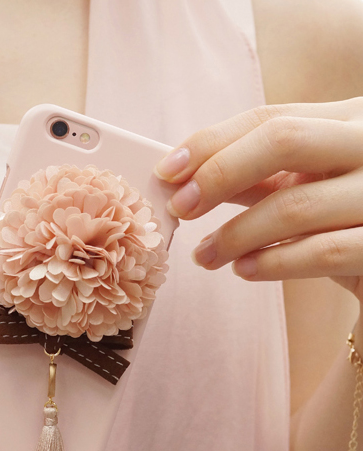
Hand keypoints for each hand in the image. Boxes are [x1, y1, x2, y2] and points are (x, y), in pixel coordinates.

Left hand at [154, 97, 362, 301]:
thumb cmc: (346, 217)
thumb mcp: (307, 185)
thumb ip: (259, 178)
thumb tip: (187, 179)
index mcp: (349, 121)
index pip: (268, 118)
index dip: (211, 143)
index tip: (166, 171)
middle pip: (283, 140)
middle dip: (219, 174)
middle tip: (180, 208)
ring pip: (296, 204)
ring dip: (235, 235)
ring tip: (205, 256)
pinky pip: (323, 251)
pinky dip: (273, 263)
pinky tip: (244, 270)